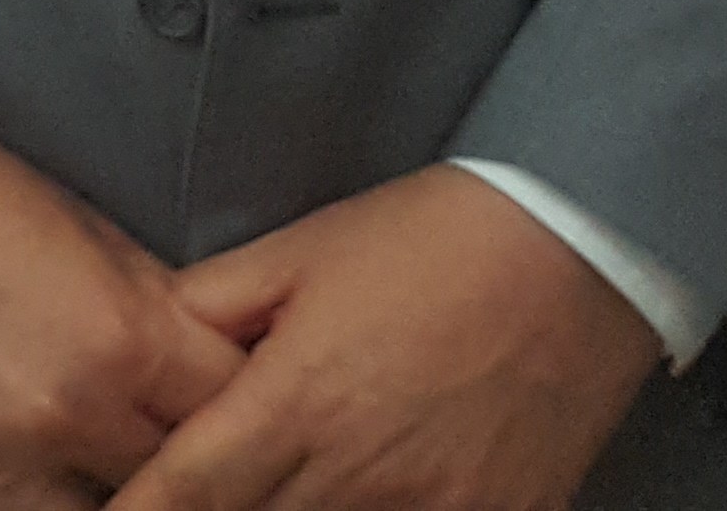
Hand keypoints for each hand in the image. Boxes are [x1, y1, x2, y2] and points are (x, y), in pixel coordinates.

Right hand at [0, 114, 244, 509]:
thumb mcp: (90, 231)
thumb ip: (159, 309)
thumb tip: (216, 362)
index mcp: (123, 338)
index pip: (237, 413)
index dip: (249, 409)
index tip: (247, 408)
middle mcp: (67, 411)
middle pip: (180, 483)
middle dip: (187, 459)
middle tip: (175, 439)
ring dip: (111, 499)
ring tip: (108, 469)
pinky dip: (28, 510)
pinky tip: (41, 485)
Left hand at [114, 167, 661, 510]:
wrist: (582, 251)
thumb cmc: (429, 241)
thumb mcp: (294, 254)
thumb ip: (206, 312)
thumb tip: (144, 351)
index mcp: (295, 406)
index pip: (183, 496)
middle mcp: (359, 476)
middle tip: (184, 495)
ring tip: (276, 491)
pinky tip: (351, 501)